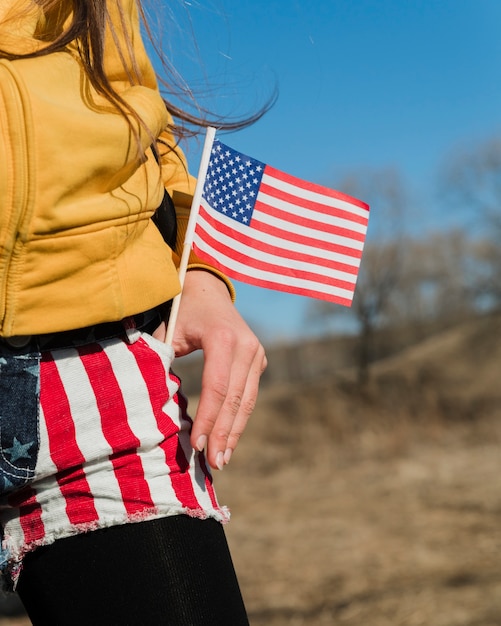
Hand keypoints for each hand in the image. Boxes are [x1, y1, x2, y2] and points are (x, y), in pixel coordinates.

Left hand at [153, 270, 266, 469]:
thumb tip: (155, 406)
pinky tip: (228, 438)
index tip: (195, 445)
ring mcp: (257, 352)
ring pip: (247, 400)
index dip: (207, 419)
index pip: (217, 387)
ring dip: (234, 432)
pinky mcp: (259, 359)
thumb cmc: (181, 312)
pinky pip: (249, 394)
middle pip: (235, 399)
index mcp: (222, 338)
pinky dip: (238, 418)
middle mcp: (246, 345)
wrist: (207, 290)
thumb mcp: (167, 333)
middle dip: (223, 434)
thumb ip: (161, 363)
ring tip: (222, 459)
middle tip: (213, 464)